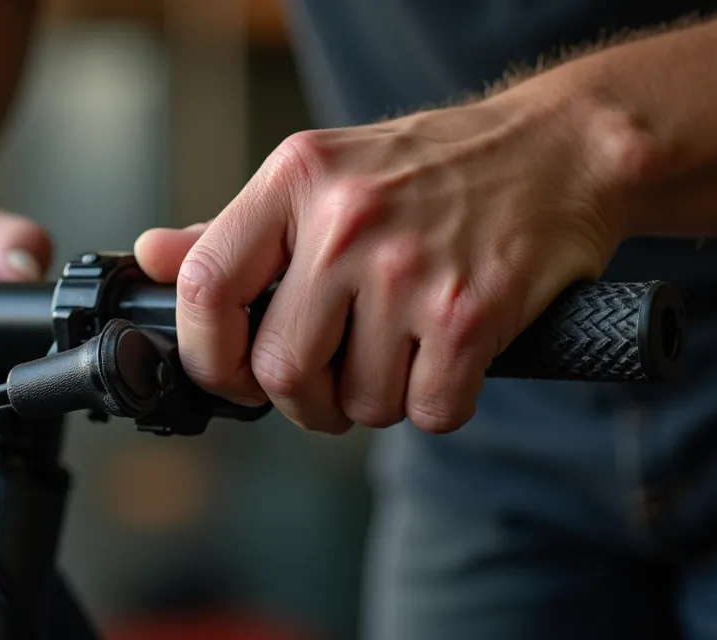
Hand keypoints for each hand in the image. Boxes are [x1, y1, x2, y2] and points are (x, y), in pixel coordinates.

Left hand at [136, 90, 641, 433]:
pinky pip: (429, 410)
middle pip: (280, 369)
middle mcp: (347, 221)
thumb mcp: (325, 175)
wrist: (561, 151)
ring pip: (359, 402)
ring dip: (378, 401)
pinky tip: (449, 360)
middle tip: (331, 385)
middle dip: (304, 401)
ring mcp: (410, 269)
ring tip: (402, 354)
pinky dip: (436, 405)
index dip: (206, 355)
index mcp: (296, 180)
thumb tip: (155, 258)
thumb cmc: (436, 169)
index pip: (205, 286)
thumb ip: (238, 229)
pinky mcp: (472, 312)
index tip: (231, 375)